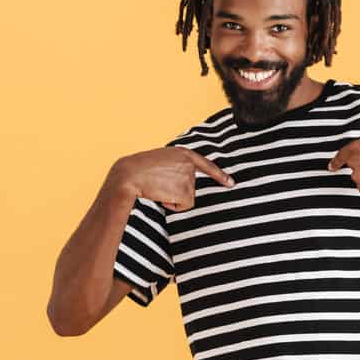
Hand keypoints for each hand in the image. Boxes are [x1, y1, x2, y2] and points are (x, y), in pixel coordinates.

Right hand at [107, 147, 233, 211]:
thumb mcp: (160, 160)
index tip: (230, 183)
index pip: (206, 165)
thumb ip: (175, 166)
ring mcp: (188, 177)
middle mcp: (189, 164)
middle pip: (191, 187)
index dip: (219, 175)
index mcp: (183, 153)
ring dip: (173, 197)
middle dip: (177, 191)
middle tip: (158, 184)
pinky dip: (172, 205)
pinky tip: (160, 195)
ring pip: (187, 197)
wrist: (129, 175)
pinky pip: (183, 206)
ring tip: (157, 188)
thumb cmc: (138, 169)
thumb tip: (181, 182)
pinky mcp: (186, 191)